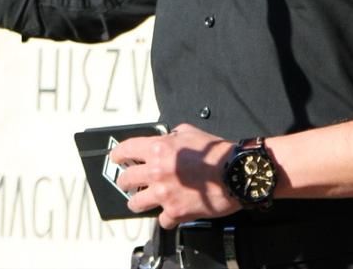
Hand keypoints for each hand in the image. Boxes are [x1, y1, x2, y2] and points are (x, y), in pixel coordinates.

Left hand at [110, 124, 239, 228]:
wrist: (236, 173)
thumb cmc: (217, 152)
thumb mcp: (191, 131)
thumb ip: (173, 136)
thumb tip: (166, 139)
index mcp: (159, 149)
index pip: (126, 150)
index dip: (118, 154)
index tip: (116, 158)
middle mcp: (157, 171)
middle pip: (125, 179)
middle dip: (125, 180)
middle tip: (128, 181)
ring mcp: (164, 194)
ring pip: (135, 203)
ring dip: (138, 201)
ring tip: (141, 201)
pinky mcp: (175, 212)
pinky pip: (162, 220)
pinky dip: (166, 217)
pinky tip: (171, 212)